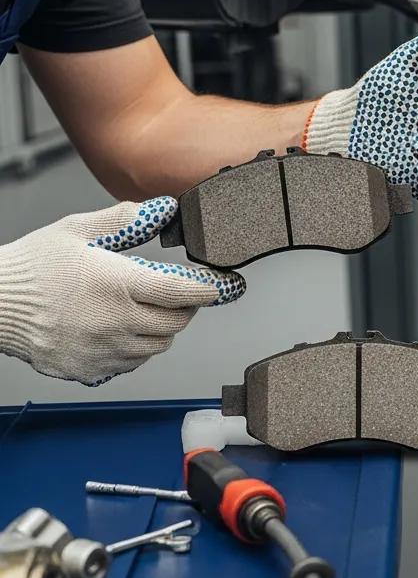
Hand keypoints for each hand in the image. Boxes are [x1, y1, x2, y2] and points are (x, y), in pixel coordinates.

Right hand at [0, 198, 244, 385]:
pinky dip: (138, 348)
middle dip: (184, 307)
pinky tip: (122, 330)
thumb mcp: (78, 230)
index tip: (223, 286)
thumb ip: (125, 220)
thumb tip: (163, 208)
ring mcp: (104, 349)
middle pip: (177, 322)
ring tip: (145, 310)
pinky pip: (132, 363)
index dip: (209, 290)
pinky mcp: (91, 369)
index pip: (183, 293)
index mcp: (118, 284)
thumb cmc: (33, 266)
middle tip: (176, 294)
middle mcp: (116, 321)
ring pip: (158, 345)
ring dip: (162, 328)